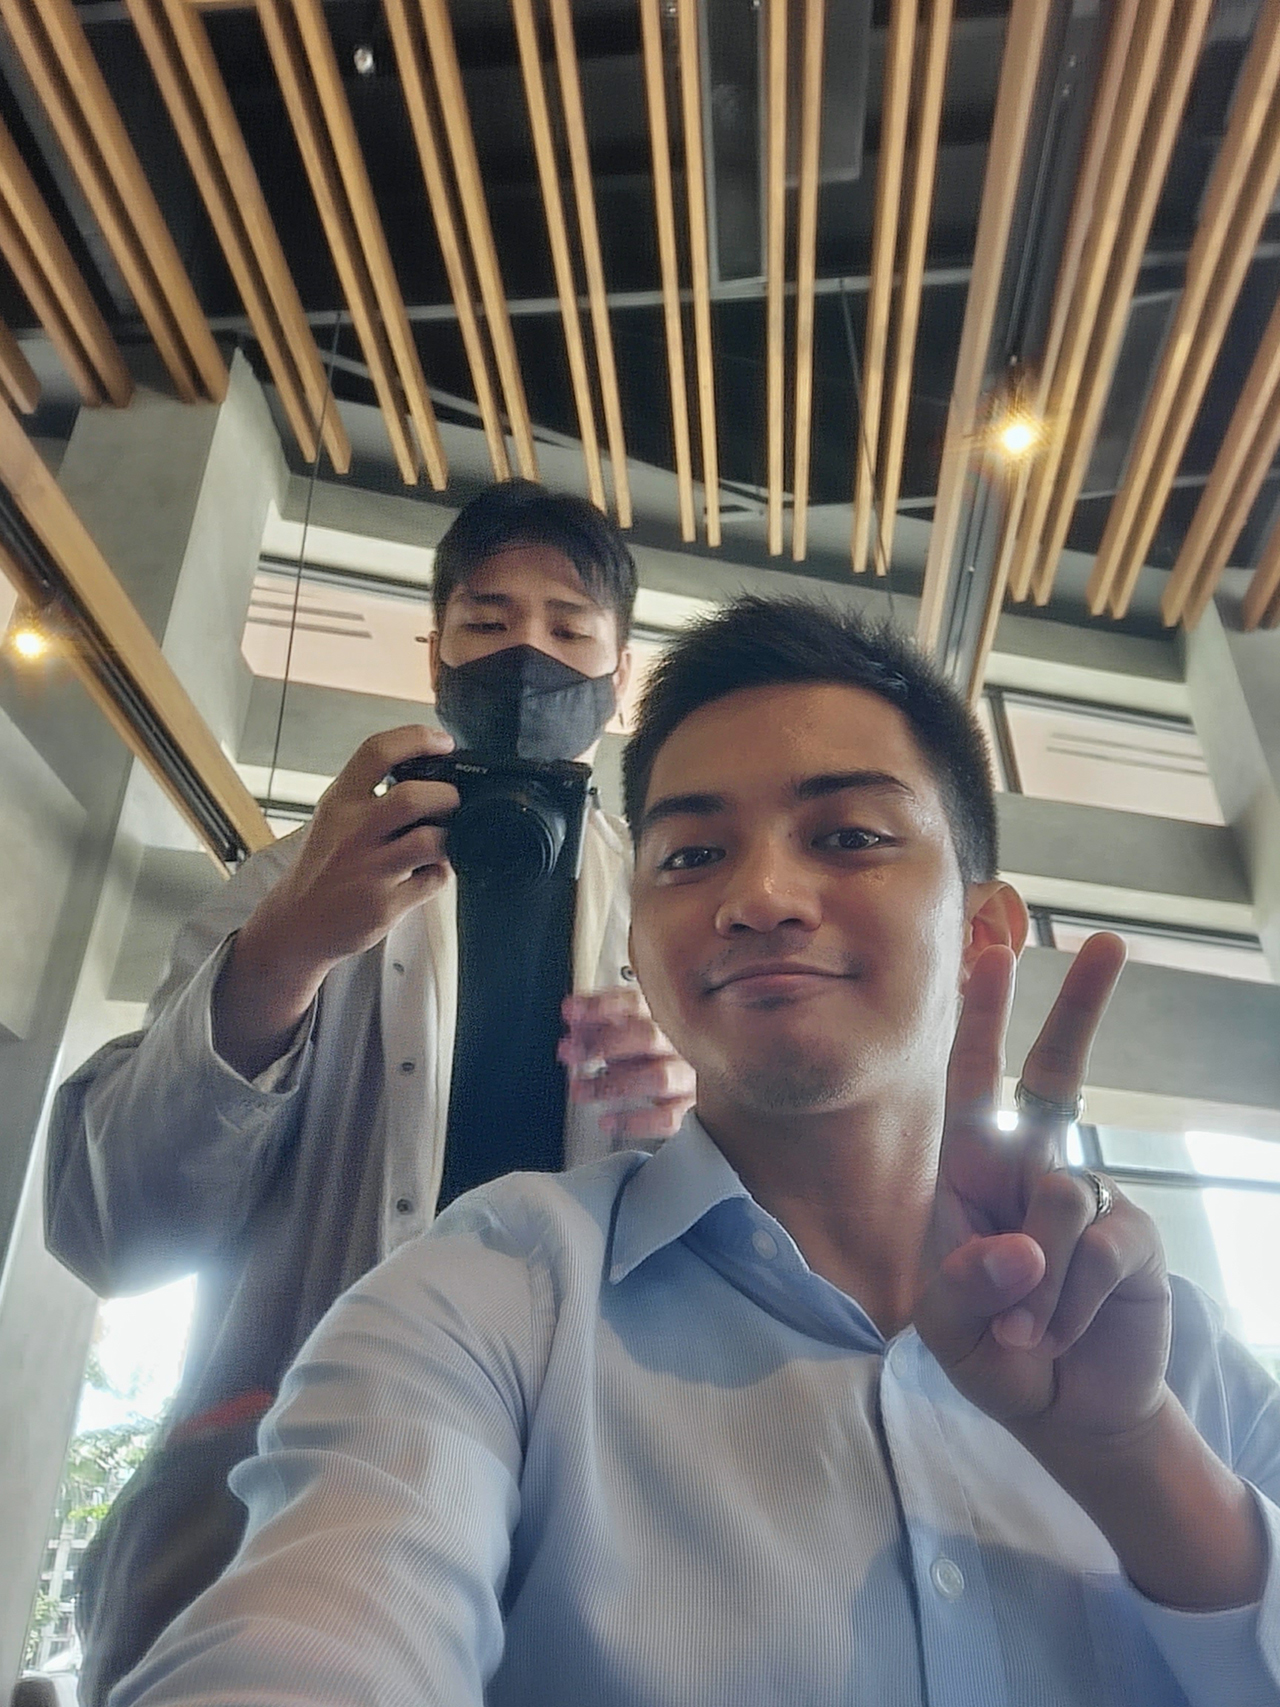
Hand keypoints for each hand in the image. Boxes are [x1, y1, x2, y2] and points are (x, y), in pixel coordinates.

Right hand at [215, 726, 458, 1077]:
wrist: (296, 924)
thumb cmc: (324, 864)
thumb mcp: (334, 816)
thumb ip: (370, 792)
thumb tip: (429, 767)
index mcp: (339, 802)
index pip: (377, 751)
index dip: (417, 738)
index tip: (443, 742)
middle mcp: (352, 832)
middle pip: (413, 798)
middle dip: (446, 795)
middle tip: (452, 801)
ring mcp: (369, 871)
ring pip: (431, 841)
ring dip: (449, 837)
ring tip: (443, 838)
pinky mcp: (384, 905)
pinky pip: (434, 880)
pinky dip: (442, 871)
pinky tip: (430, 870)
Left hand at [559, 987, 695, 1141]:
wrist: (683, 1066)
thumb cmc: (646, 1042)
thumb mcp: (622, 1023)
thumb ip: (598, 1020)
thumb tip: (572, 1015)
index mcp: (663, 1012)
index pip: (635, 1002)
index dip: (600, 1006)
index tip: (571, 1012)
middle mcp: (680, 1040)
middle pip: (648, 1038)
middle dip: (605, 1045)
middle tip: (571, 1052)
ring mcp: (686, 1073)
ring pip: (658, 1078)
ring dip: (613, 1085)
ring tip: (580, 1090)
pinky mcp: (688, 1104)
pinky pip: (667, 1117)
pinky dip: (636, 1122)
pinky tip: (607, 1121)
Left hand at [914, 934, 1170, 1453]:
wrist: (1061, 1414)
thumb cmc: (994, 1354)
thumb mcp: (951, 1327)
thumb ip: (970, 1285)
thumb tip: (1024, 1245)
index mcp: (973, 1174)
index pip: (975, 1084)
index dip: (984, 1020)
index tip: (994, 954)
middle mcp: (1033, 1171)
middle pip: (1058, 1076)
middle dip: (1079, 1008)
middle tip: (1108, 942)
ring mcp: (1088, 1199)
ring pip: (1059, 1198)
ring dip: (1033, 1281)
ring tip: (1024, 1331)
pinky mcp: (1131, 1239)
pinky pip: (1098, 1252)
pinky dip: (1065, 1305)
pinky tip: (1056, 1335)